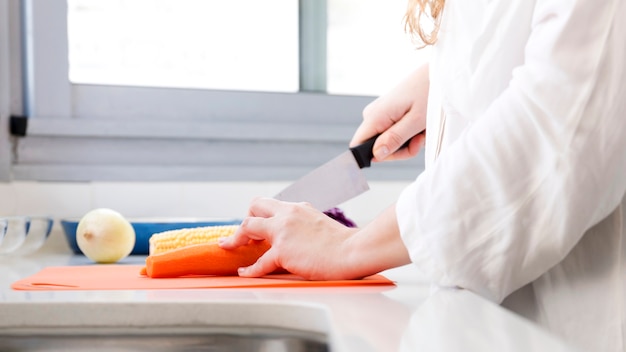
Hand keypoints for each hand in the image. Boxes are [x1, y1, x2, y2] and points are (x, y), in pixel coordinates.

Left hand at [219, 197, 359, 279]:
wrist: (352, 251)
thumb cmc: (342, 244)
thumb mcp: (320, 224)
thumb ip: (305, 225)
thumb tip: (297, 237)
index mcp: (299, 208)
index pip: (272, 205)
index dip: (261, 215)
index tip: (256, 228)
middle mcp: (288, 214)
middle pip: (254, 206)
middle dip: (245, 219)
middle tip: (242, 236)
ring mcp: (283, 231)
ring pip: (248, 225)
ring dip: (236, 237)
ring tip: (229, 247)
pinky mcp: (282, 251)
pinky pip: (258, 261)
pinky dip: (249, 269)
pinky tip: (244, 272)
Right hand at [351, 64, 428, 161]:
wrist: (438, 72)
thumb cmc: (429, 92)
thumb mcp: (415, 121)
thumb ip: (395, 139)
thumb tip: (375, 155)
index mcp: (375, 116)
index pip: (358, 146)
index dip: (373, 157)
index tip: (397, 154)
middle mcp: (373, 114)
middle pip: (377, 147)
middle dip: (401, 149)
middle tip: (420, 140)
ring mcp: (380, 113)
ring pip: (388, 141)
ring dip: (408, 142)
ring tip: (423, 131)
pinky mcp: (388, 112)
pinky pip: (394, 132)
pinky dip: (409, 134)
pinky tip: (420, 126)